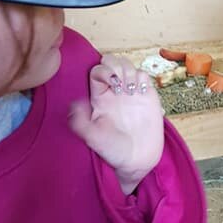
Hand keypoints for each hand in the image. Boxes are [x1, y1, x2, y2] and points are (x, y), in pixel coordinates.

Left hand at [69, 55, 164, 193]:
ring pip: (129, 66)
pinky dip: (143, 79)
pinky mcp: (147, 96)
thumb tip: (75, 104)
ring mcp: (131, 93)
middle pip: (113, 62)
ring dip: (130, 71)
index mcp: (99, 97)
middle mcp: (114, 92)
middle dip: (117, 66)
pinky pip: (144, 76)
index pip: (97, 71)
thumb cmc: (112, 151)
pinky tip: (141, 92)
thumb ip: (80, 122)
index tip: (111, 84)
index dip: (104, 71)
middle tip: (122, 83)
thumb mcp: (92, 138)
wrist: (136, 160)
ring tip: (131, 90)